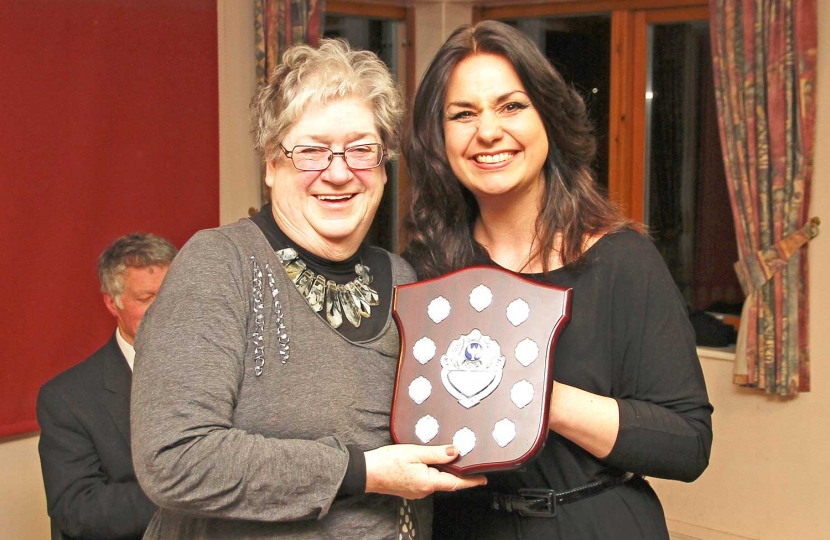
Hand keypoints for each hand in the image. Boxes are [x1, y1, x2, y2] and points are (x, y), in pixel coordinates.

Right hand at [364, 444, 486, 498]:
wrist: (367, 472)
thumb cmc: (387, 462)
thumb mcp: (415, 452)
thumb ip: (437, 453)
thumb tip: (455, 452)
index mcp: (428, 482)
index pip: (455, 483)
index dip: (471, 481)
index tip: (483, 479)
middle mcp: (424, 490)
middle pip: (446, 481)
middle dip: (456, 472)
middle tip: (466, 461)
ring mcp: (416, 491)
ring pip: (436, 480)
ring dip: (443, 471)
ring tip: (447, 457)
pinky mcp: (409, 488)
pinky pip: (426, 480)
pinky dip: (432, 472)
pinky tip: (429, 462)